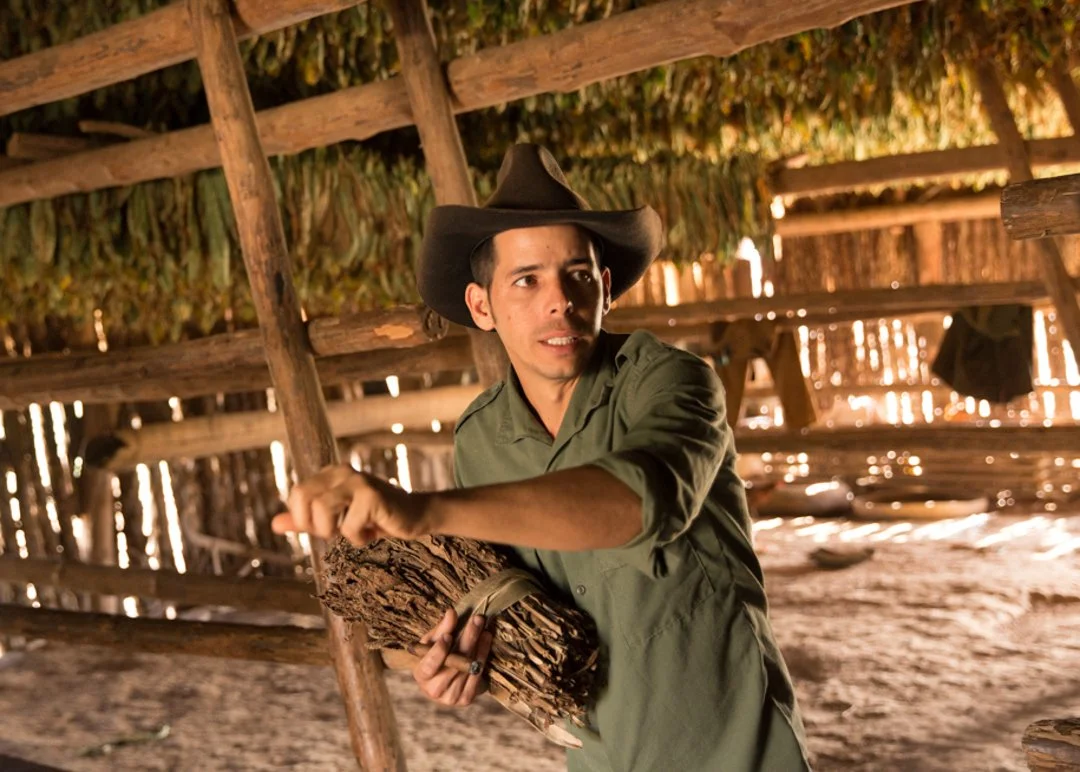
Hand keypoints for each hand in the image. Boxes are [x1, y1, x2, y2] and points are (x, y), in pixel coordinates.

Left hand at [271, 464, 429, 546]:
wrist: (412, 516)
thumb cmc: (373, 517)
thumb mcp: (334, 520)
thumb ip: (305, 520)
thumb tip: (274, 524)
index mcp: (329, 474)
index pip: (296, 495)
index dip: (305, 518)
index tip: (327, 526)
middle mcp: (341, 472)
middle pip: (304, 501)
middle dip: (318, 525)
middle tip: (339, 530)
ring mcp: (357, 481)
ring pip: (322, 511)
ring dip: (338, 531)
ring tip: (356, 530)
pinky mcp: (372, 495)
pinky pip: (350, 526)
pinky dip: (359, 538)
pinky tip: (373, 531)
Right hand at [413, 608, 492, 706]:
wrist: (441, 679)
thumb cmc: (434, 655)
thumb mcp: (432, 641)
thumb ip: (442, 628)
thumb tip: (451, 612)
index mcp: (421, 675)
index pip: (429, 665)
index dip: (438, 651)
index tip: (448, 636)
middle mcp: (434, 690)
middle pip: (454, 663)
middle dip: (467, 639)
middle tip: (477, 619)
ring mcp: (451, 697)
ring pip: (468, 667)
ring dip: (479, 645)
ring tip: (484, 628)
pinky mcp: (465, 698)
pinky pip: (478, 675)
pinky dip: (483, 655)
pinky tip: (486, 640)